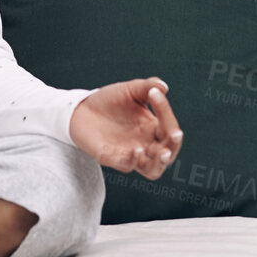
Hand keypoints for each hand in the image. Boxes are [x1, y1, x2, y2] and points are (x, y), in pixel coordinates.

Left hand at [68, 78, 183, 178]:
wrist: (81, 109)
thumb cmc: (110, 101)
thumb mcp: (130, 90)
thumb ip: (147, 86)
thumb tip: (163, 87)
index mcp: (153, 129)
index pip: (169, 127)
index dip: (166, 112)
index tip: (154, 93)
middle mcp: (146, 144)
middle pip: (168, 154)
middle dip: (174, 146)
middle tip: (175, 134)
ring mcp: (130, 154)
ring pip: (153, 170)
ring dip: (158, 162)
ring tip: (161, 152)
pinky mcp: (112, 158)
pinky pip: (127, 166)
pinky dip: (133, 161)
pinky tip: (136, 150)